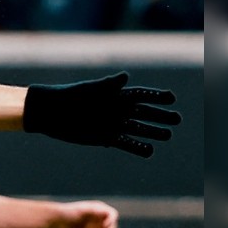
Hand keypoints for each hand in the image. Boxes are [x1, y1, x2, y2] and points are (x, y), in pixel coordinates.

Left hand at [22, 72, 179, 157]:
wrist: (51, 113)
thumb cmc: (69, 96)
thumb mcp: (89, 89)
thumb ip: (108, 84)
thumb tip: (125, 77)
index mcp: (116, 95)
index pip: (142, 95)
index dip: (157, 97)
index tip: (171, 98)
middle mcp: (118, 110)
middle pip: (144, 113)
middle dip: (160, 116)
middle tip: (177, 120)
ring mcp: (113, 124)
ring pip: (138, 129)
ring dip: (152, 132)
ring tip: (167, 135)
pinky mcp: (106, 138)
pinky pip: (125, 144)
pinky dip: (137, 147)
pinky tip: (149, 151)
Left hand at [52, 200, 117, 227]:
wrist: (57, 220)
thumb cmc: (68, 212)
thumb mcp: (81, 210)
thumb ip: (93, 210)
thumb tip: (103, 211)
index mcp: (99, 209)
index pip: (112, 214)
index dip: (112, 220)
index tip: (105, 225)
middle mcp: (100, 218)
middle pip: (112, 225)